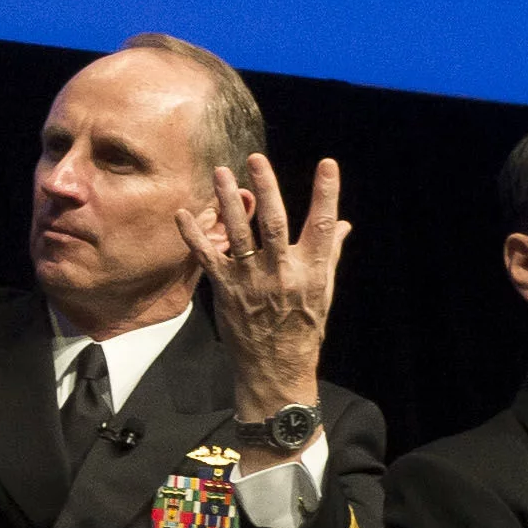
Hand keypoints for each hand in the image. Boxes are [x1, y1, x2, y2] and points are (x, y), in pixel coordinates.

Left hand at [179, 153, 344, 454]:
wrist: (275, 369)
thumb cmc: (303, 329)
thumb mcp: (324, 293)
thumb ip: (331, 255)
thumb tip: (343, 225)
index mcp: (313, 271)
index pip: (323, 225)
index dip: (326, 193)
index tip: (328, 164)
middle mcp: (283, 273)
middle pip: (275, 223)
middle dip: (266, 188)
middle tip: (256, 158)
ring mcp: (252, 282)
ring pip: (240, 235)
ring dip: (228, 202)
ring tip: (220, 173)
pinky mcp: (227, 291)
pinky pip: (208, 258)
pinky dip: (194, 236)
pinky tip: (183, 214)